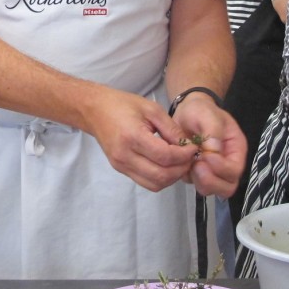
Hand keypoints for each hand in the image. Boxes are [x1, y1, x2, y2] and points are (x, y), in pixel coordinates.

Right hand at [80, 86, 195, 191]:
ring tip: (180, 163)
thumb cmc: (122, 105)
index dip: (184, 155)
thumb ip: (171, 129)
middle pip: (161, 175)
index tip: (193, 148)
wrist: (95, 110)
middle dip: (181, 169)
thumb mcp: (151, 109)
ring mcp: (121, 166)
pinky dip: (161, 178)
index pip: (165, 156)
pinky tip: (167, 166)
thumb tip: (188, 145)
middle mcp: (125, 156)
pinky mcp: (121, 170)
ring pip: (154, 184)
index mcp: (133, 137)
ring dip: (172, 177)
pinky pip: (146, 182)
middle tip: (190, 158)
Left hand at [167, 92, 245, 197]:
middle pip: (226, 187)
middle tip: (196, 165)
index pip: (235, 170)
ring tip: (189, 162)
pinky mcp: (196, 173)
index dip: (221, 168)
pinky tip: (182, 161)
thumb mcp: (208, 114)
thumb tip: (214, 151)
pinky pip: (194, 184)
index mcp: (236, 149)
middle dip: (211, 180)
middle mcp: (226, 164)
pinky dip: (188, 177)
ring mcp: (211, 171)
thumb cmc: (201, 111)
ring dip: (198, 180)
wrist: (186, 112)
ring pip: (210, 190)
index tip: (206, 155)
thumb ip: (212, 131)